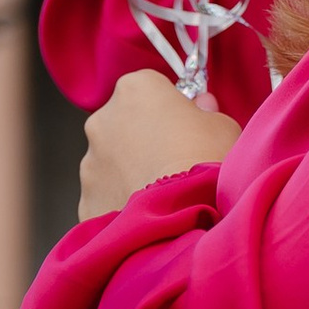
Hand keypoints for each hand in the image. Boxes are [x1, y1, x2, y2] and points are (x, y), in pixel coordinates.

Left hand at [78, 69, 241, 220]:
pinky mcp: (86, 200)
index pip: (150, 88)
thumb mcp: (223, 127)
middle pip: (124, 123)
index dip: (170, 108)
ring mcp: (90, 162)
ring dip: (131, 172)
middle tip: (176, 161)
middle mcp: (103, 120)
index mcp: (135, 89)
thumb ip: (207, 112)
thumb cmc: (205, 165)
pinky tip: (149, 216)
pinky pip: (106, 196)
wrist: (183, 219)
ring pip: (112, 162)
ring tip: (164, 195)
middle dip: (143, 138)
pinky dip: (122, 203)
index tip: (186, 125)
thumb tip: (201, 108)